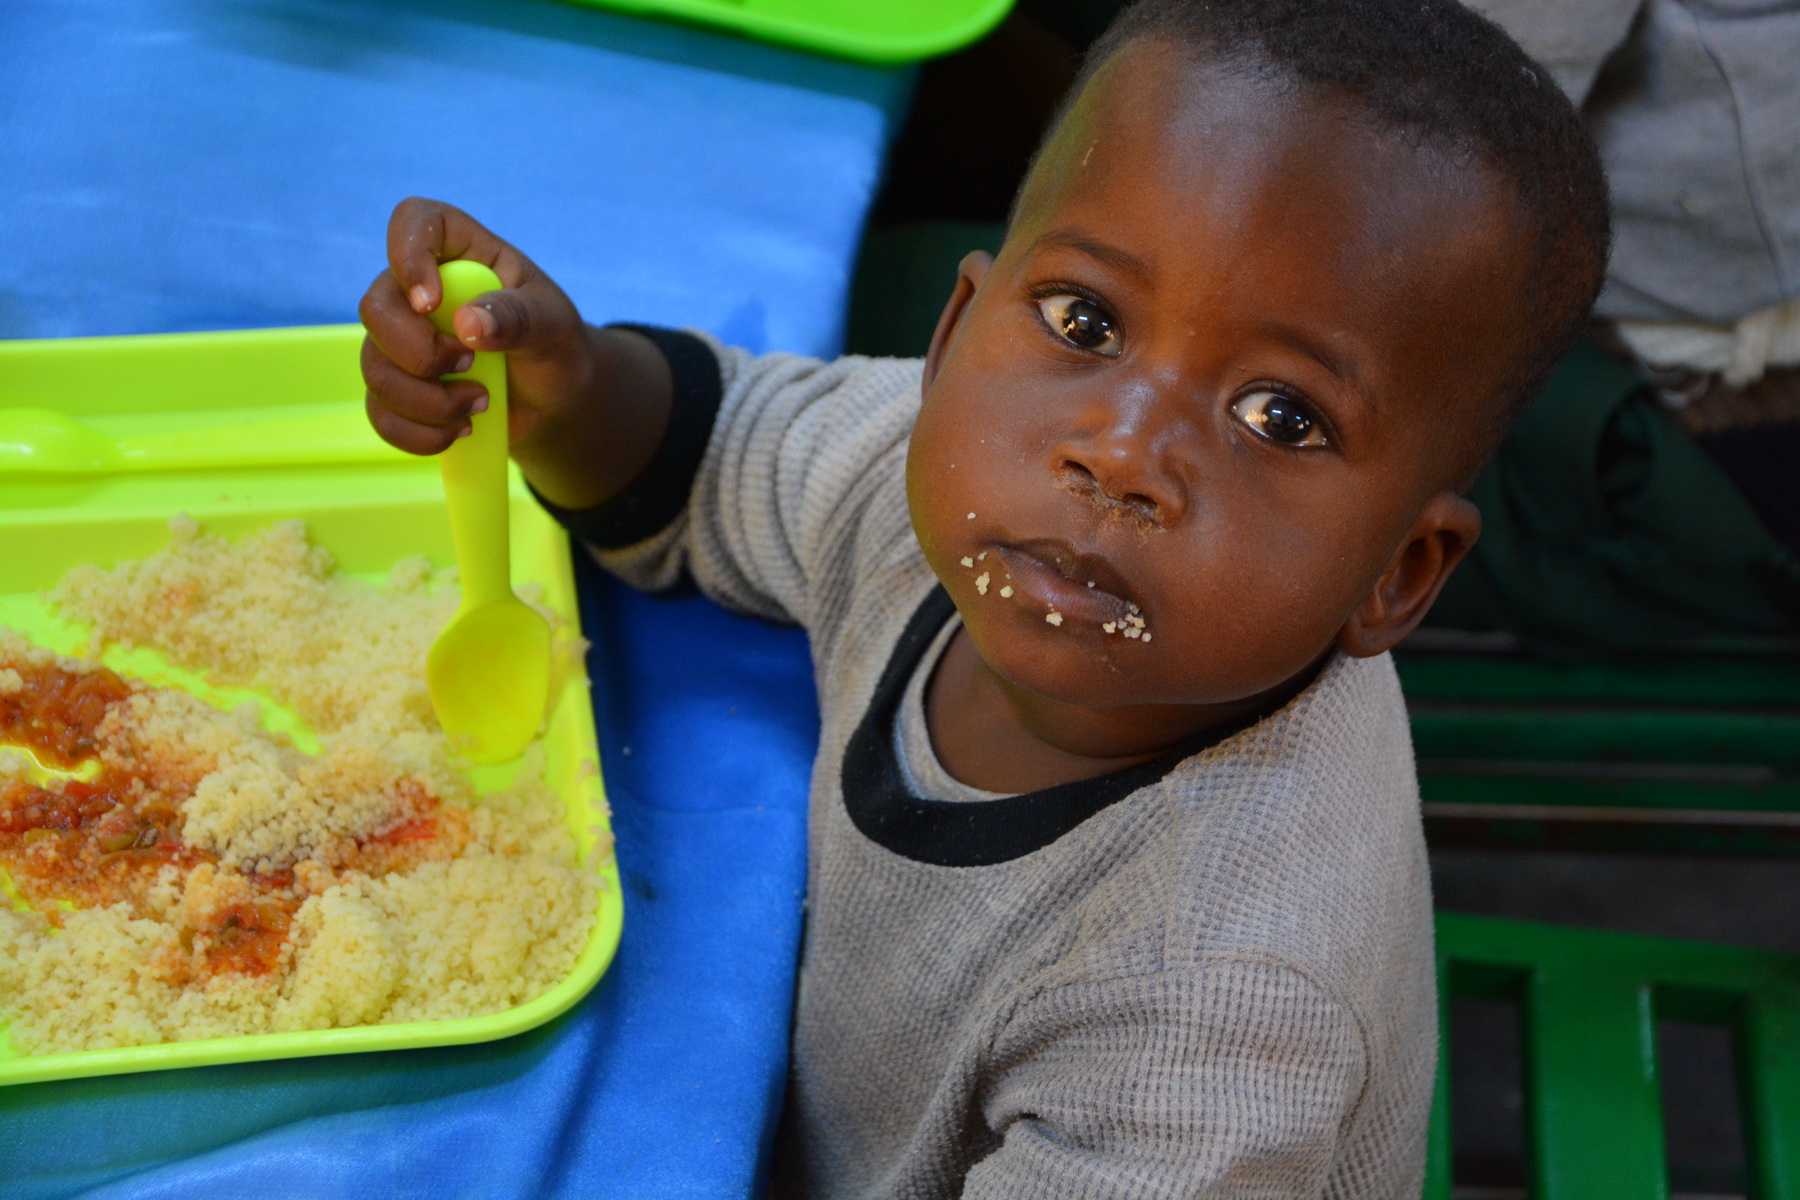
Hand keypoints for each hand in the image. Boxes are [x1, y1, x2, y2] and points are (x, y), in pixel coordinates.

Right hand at [358, 197, 594, 453]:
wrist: (554, 396)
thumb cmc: (554, 343)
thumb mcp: (554, 325)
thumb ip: (519, 317)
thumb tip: (468, 324)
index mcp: (459, 252)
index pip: (412, 222)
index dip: (408, 255)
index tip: (432, 302)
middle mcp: (417, 290)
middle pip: (375, 309)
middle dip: (420, 353)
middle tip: (471, 365)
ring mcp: (401, 340)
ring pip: (374, 369)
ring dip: (428, 401)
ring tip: (480, 404)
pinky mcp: (399, 386)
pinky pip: (380, 413)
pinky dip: (419, 433)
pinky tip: (459, 431)